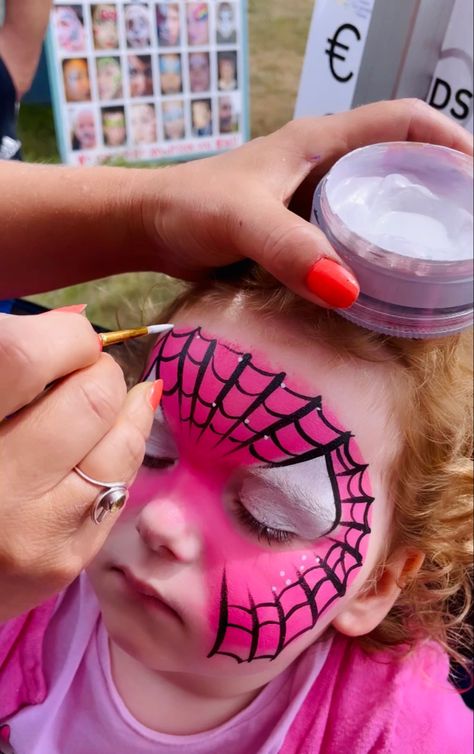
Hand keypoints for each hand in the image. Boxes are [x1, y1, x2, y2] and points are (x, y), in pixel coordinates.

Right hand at [0, 309, 158, 619]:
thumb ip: (10, 358)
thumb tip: (79, 321)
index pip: (25, 358)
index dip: (67, 339)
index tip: (71, 341)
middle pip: (90, 398)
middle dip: (102, 373)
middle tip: (87, 374)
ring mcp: (33, 531)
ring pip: (122, 445)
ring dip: (126, 412)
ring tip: (107, 405)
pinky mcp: (66, 562)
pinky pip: (122, 485)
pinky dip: (120, 455)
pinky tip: (100, 448)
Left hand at [141, 99, 472, 306]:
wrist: (148, 228)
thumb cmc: (188, 208)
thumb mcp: (239, 219)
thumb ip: (288, 248)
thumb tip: (349, 289)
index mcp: (319, 142)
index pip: (402, 121)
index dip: (448, 138)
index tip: (473, 176)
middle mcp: (321, 166)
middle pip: (398, 161)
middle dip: (436, 185)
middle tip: (458, 229)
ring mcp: (309, 200)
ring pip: (374, 201)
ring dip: (405, 222)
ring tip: (434, 257)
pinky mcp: (297, 231)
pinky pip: (348, 234)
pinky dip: (371, 252)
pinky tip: (380, 282)